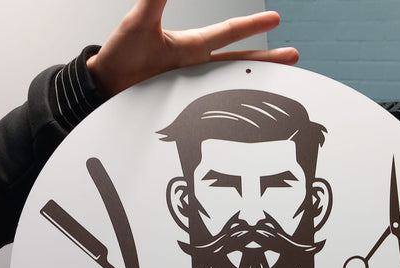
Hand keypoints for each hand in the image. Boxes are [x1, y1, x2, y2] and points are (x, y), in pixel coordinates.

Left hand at [87, 0, 298, 96]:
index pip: (228, 33)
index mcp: (191, 46)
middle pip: (240, 61)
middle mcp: (197, 66)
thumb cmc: (120, 54)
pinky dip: (232, 107)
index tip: (275, 19)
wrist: (106, 88)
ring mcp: (193, 86)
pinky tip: (243, 115)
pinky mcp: (186, 104)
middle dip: (267, 60)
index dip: (251, 26)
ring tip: (278, 87)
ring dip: (254, 84)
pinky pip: (215, 105)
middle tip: (293, 57)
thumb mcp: (140, 22)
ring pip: (231, 83)